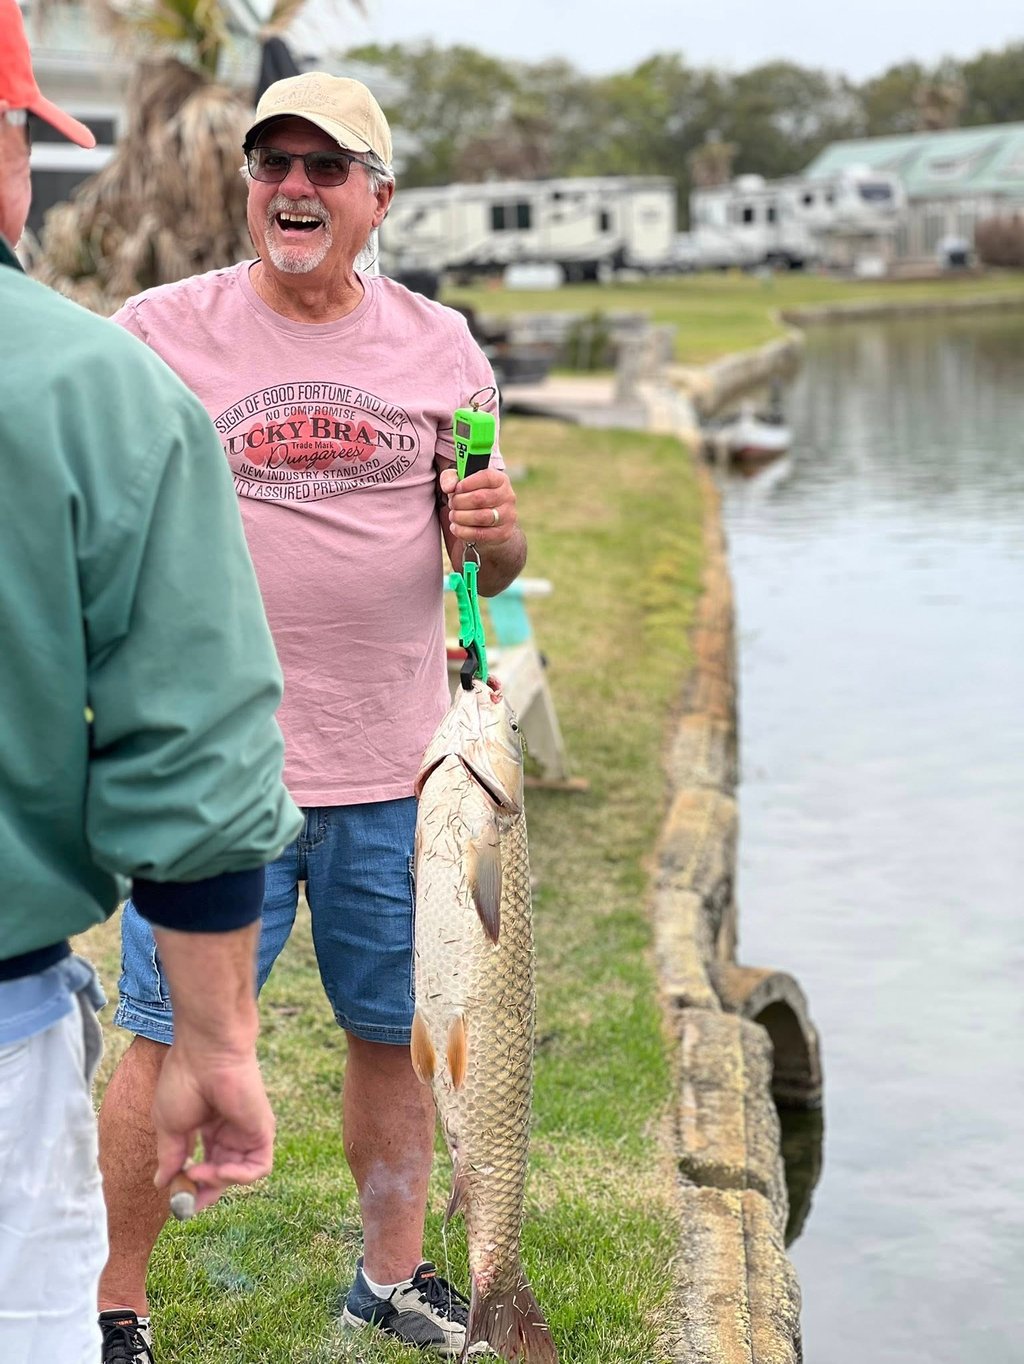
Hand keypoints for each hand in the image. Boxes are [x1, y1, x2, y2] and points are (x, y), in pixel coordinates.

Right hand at [151, 1041, 274, 1212]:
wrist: (207, 1052)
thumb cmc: (184, 1080)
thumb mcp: (169, 1125)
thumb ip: (171, 1156)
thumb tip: (161, 1183)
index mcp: (208, 1127)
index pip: (205, 1165)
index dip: (190, 1185)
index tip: (175, 1197)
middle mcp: (230, 1130)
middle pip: (222, 1174)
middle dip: (203, 1192)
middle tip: (186, 1201)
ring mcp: (247, 1131)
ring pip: (238, 1174)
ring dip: (215, 1183)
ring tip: (196, 1173)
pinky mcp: (263, 1130)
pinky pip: (259, 1168)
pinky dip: (238, 1177)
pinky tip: (218, 1170)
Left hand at [440, 467, 518, 544]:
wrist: (488, 523)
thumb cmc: (472, 497)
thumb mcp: (461, 483)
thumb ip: (450, 478)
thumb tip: (449, 487)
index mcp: (500, 479)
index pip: (487, 477)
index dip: (468, 483)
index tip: (456, 489)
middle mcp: (508, 496)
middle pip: (480, 498)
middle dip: (459, 502)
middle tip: (452, 504)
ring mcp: (508, 516)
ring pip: (480, 517)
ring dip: (460, 517)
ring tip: (453, 515)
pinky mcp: (503, 533)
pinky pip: (480, 534)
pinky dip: (463, 531)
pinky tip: (455, 527)